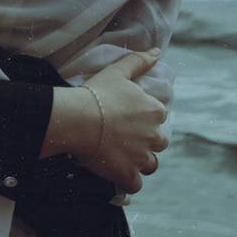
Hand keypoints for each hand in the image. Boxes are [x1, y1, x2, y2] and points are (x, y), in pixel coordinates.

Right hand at [43, 49, 169, 193]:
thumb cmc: (96, 94)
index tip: (127, 120)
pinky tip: (117, 176)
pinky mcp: (127, 175)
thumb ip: (139, 61)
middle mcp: (154, 136)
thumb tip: (157, 52)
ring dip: (140, 163)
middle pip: (158, 143)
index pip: (159, 117)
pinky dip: (128, 182)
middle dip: (146, 143)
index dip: (144, 119)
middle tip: (124, 140)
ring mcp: (141, 157)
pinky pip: (135, 185)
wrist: (77, 119)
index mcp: (155, 111)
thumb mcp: (118, 71)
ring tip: (121, 158)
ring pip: (150, 165)